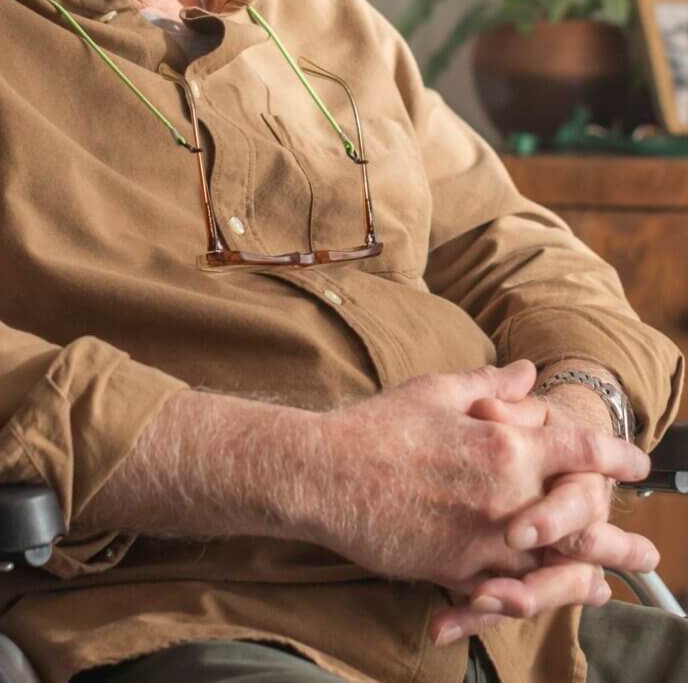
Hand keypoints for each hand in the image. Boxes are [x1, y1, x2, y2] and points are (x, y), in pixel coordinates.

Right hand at [302, 361, 650, 604]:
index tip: (635, 462)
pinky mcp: (455, 571)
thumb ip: (490, 385)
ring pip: (551, 566)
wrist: (326, 476)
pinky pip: (505, 592)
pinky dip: (532, 597)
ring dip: (586, 576)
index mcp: (504, 445)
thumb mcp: (436, 390)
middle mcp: (505, 498)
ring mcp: (482, 541)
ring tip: (607, 585)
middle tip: (646, 548)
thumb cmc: (378, 426)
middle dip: (617, 535)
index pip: (579, 450)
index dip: (614, 456)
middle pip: (581, 521)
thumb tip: (526, 373)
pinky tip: (543, 599)